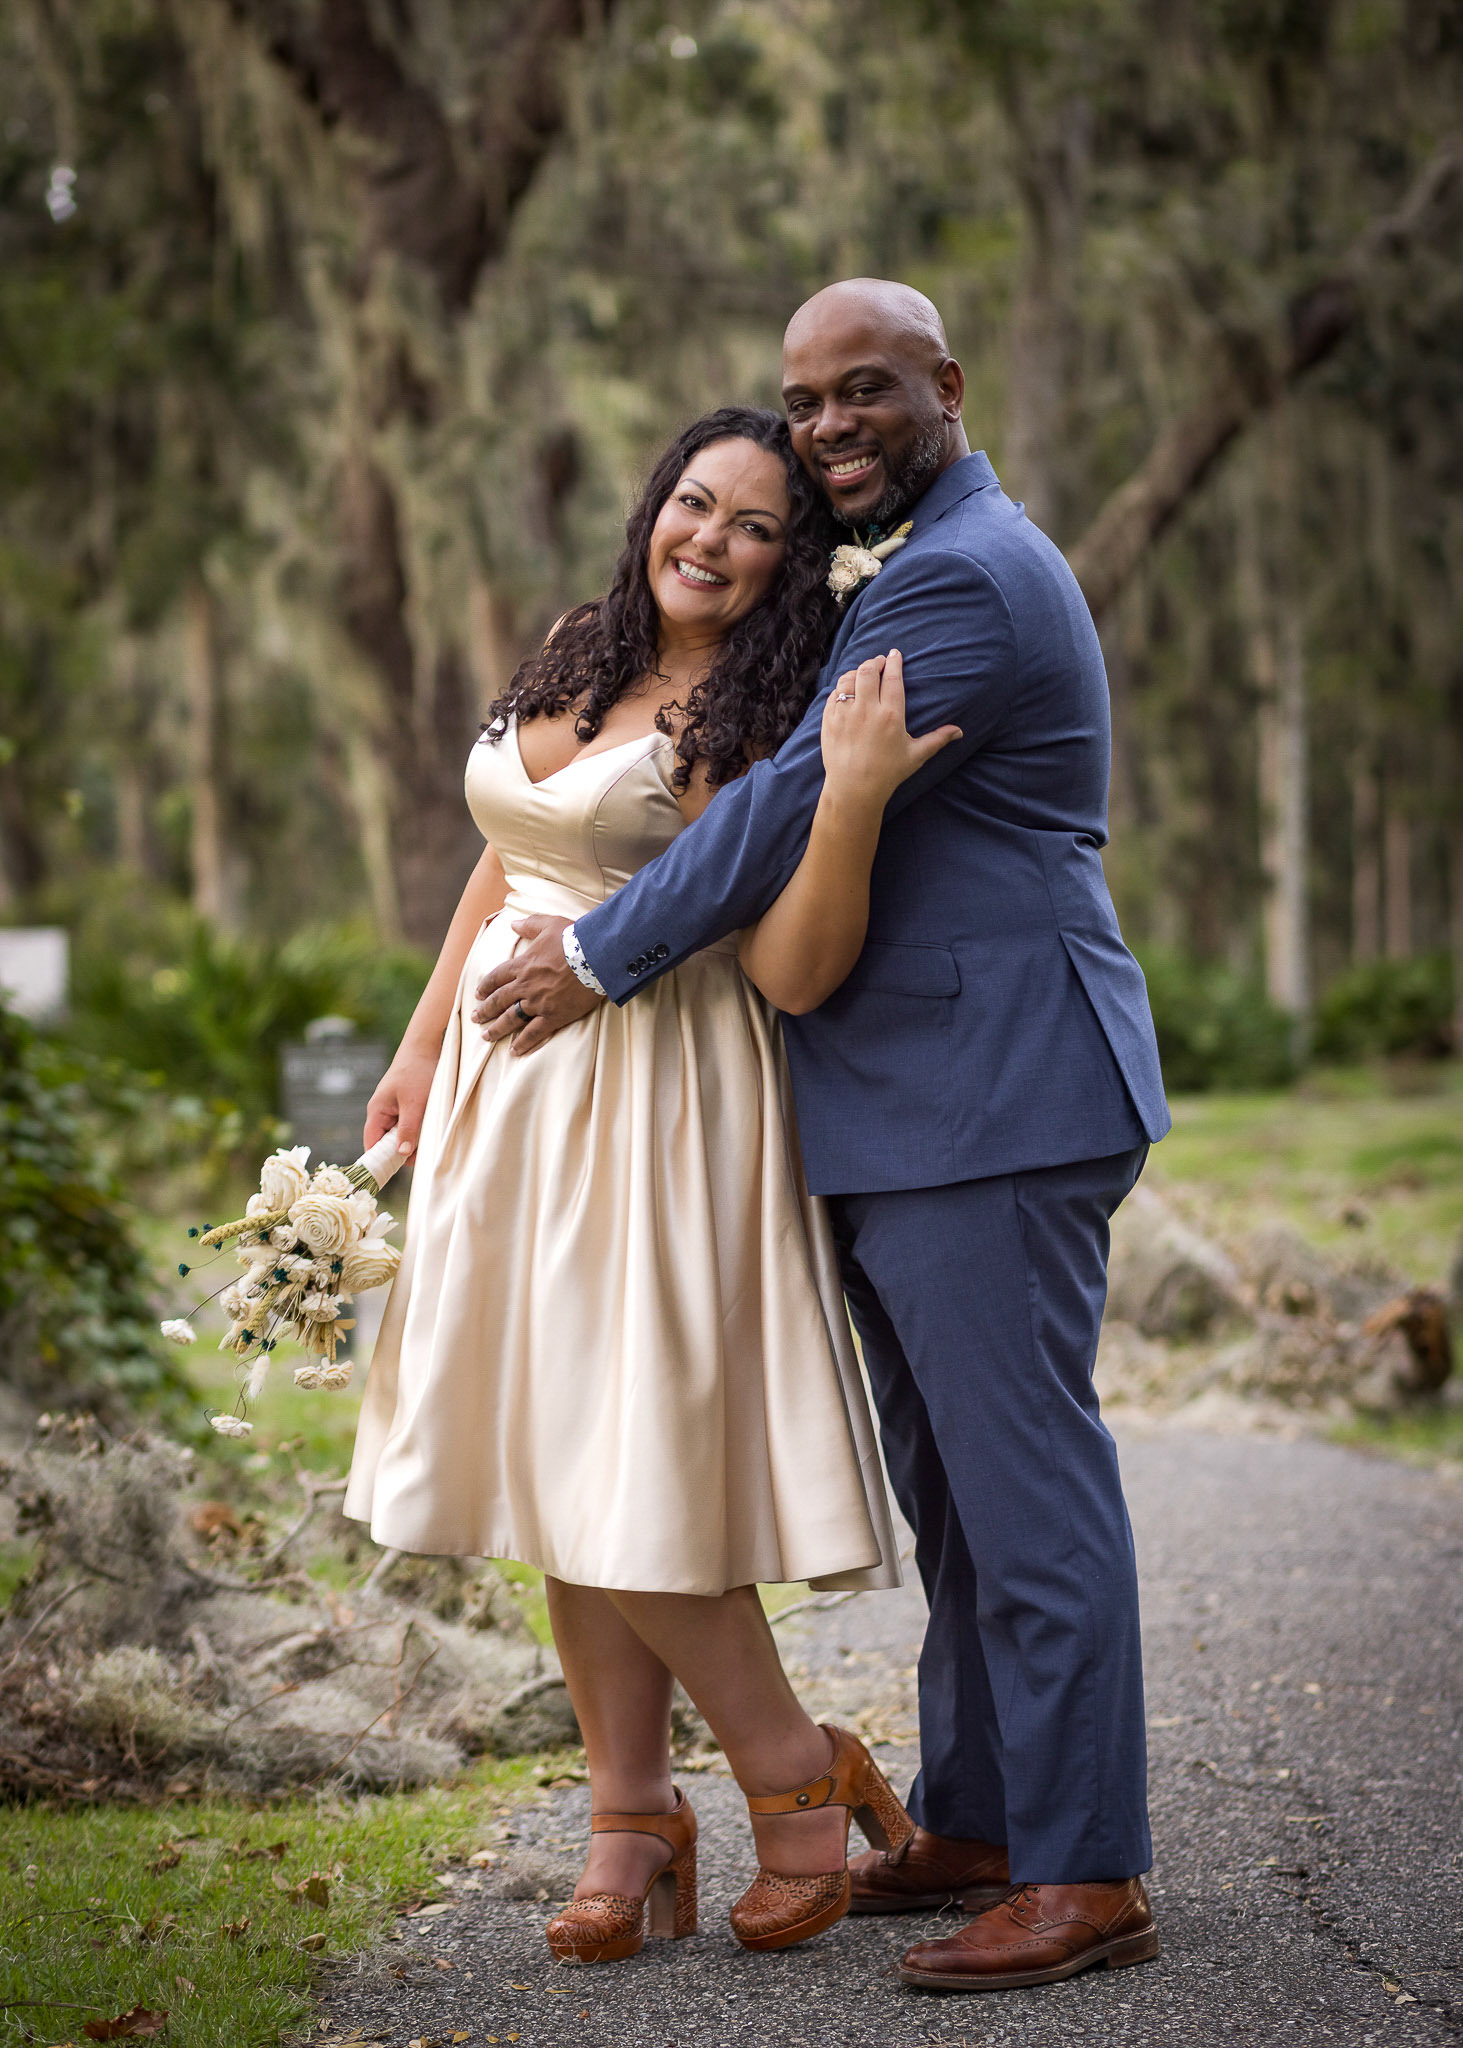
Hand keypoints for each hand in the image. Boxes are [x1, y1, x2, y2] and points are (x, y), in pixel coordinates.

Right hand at [363, 1044, 438, 1159]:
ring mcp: (394, 1108)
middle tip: (421, 1156)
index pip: (372, 1143)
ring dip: (413, 1139)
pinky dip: (418, 1129)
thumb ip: (408, 1129)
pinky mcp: (406, 1104)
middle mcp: (382, 1111)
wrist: (425, 1045)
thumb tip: (402, 1154)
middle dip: (402, 1150)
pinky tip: (429, 1128)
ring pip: (400, 1133)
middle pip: (387, 1141)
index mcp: (377, 1111)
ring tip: (428, 1139)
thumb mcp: (415, 1103)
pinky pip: (409, 1123)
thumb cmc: (417, 1071)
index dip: (380, 1160)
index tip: (392, 1172)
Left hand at [471, 914, 601, 1055]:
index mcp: (522, 965)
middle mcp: (525, 985)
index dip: (486, 986)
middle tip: (476, 1018)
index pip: (497, 977)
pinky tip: (514, 1051)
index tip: (478, 994)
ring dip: (497, 1028)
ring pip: (511, 1019)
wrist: (595, 956)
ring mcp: (538, 1002)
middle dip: (485, 1010)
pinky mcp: (554, 1016)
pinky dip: (523, 1043)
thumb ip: (529, 925)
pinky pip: (534, 1033)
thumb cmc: (573, 938)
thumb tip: (513, 924)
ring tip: (486, 1036)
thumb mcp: (548, 924)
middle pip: (499, 1000)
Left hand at [820, 650, 961, 811]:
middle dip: (874, 662)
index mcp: (891, 715)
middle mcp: (867, 711)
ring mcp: (845, 714)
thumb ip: (937, 739)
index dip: (894, 661)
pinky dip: (841, 688)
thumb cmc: (887, 774)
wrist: (854, 791)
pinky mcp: (829, 721)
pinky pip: (833, 694)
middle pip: (868, 671)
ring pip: (848, 679)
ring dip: (856, 672)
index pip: (892, 677)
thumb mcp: (916, 756)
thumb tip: (959, 732)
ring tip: (863, 673)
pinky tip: (847, 690)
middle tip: (879, 662)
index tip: (895, 654)